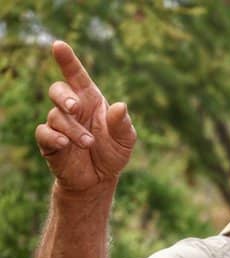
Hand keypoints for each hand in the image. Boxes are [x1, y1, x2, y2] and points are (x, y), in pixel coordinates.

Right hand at [34, 41, 135, 193]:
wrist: (100, 179)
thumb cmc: (113, 152)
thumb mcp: (125, 139)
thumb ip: (123, 124)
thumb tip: (121, 106)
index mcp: (90, 100)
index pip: (76, 76)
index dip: (67, 60)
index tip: (58, 45)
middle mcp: (72, 108)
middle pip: (58, 90)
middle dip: (65, 97)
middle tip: (76, 108)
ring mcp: (59, 124)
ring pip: (56, 116)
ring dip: (73, 129)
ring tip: (89, 143)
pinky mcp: (49, 142)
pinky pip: (44, 133)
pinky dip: (54, 137)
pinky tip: (65, 144)